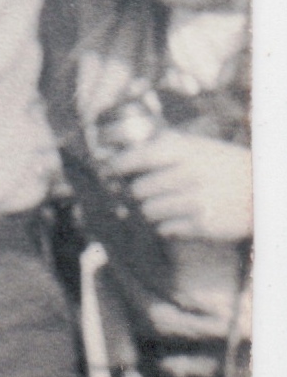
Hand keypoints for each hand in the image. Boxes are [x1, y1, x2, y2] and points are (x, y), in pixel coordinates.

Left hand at [108, 131, 251, 240]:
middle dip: (141, 194)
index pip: (135, 158)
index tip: (112, 171)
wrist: (264, 191)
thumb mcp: (199, 147)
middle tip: (150, 193)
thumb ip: (163, 148)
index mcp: (184, 150)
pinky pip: (164, 229)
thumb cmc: (224, 167)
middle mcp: (187, 174)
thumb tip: (119, 159)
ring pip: (148, 212)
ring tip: (169, 206)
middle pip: (138, 190)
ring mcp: (194, 200)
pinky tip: (182, 219)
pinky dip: (168, 226)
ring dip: (153, 211)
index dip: (119, 166)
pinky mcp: (201, 224)